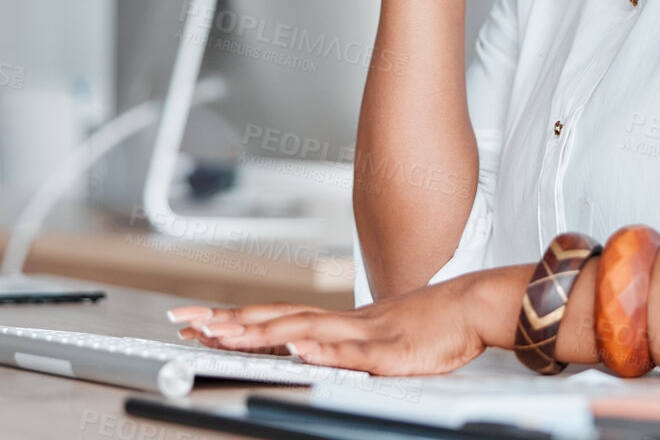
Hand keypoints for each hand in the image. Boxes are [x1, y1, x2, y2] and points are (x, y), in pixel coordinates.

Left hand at [165, 268, 520, 375]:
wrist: (471, 307)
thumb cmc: (426, 325)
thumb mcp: (373, 338)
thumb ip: (339, 344)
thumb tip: (303, 350)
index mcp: (333, 323)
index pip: (271, 317)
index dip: (230, 319)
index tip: (193, 319)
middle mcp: (339, 323)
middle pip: (274, 319)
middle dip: (227, 322)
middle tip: (187, 323)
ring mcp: (362, 334)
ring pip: (303, 331)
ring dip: (261, 332)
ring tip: (224, 334)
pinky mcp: (388, 351)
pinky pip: (351, 352)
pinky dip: (322, 350)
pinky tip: (297, 349)